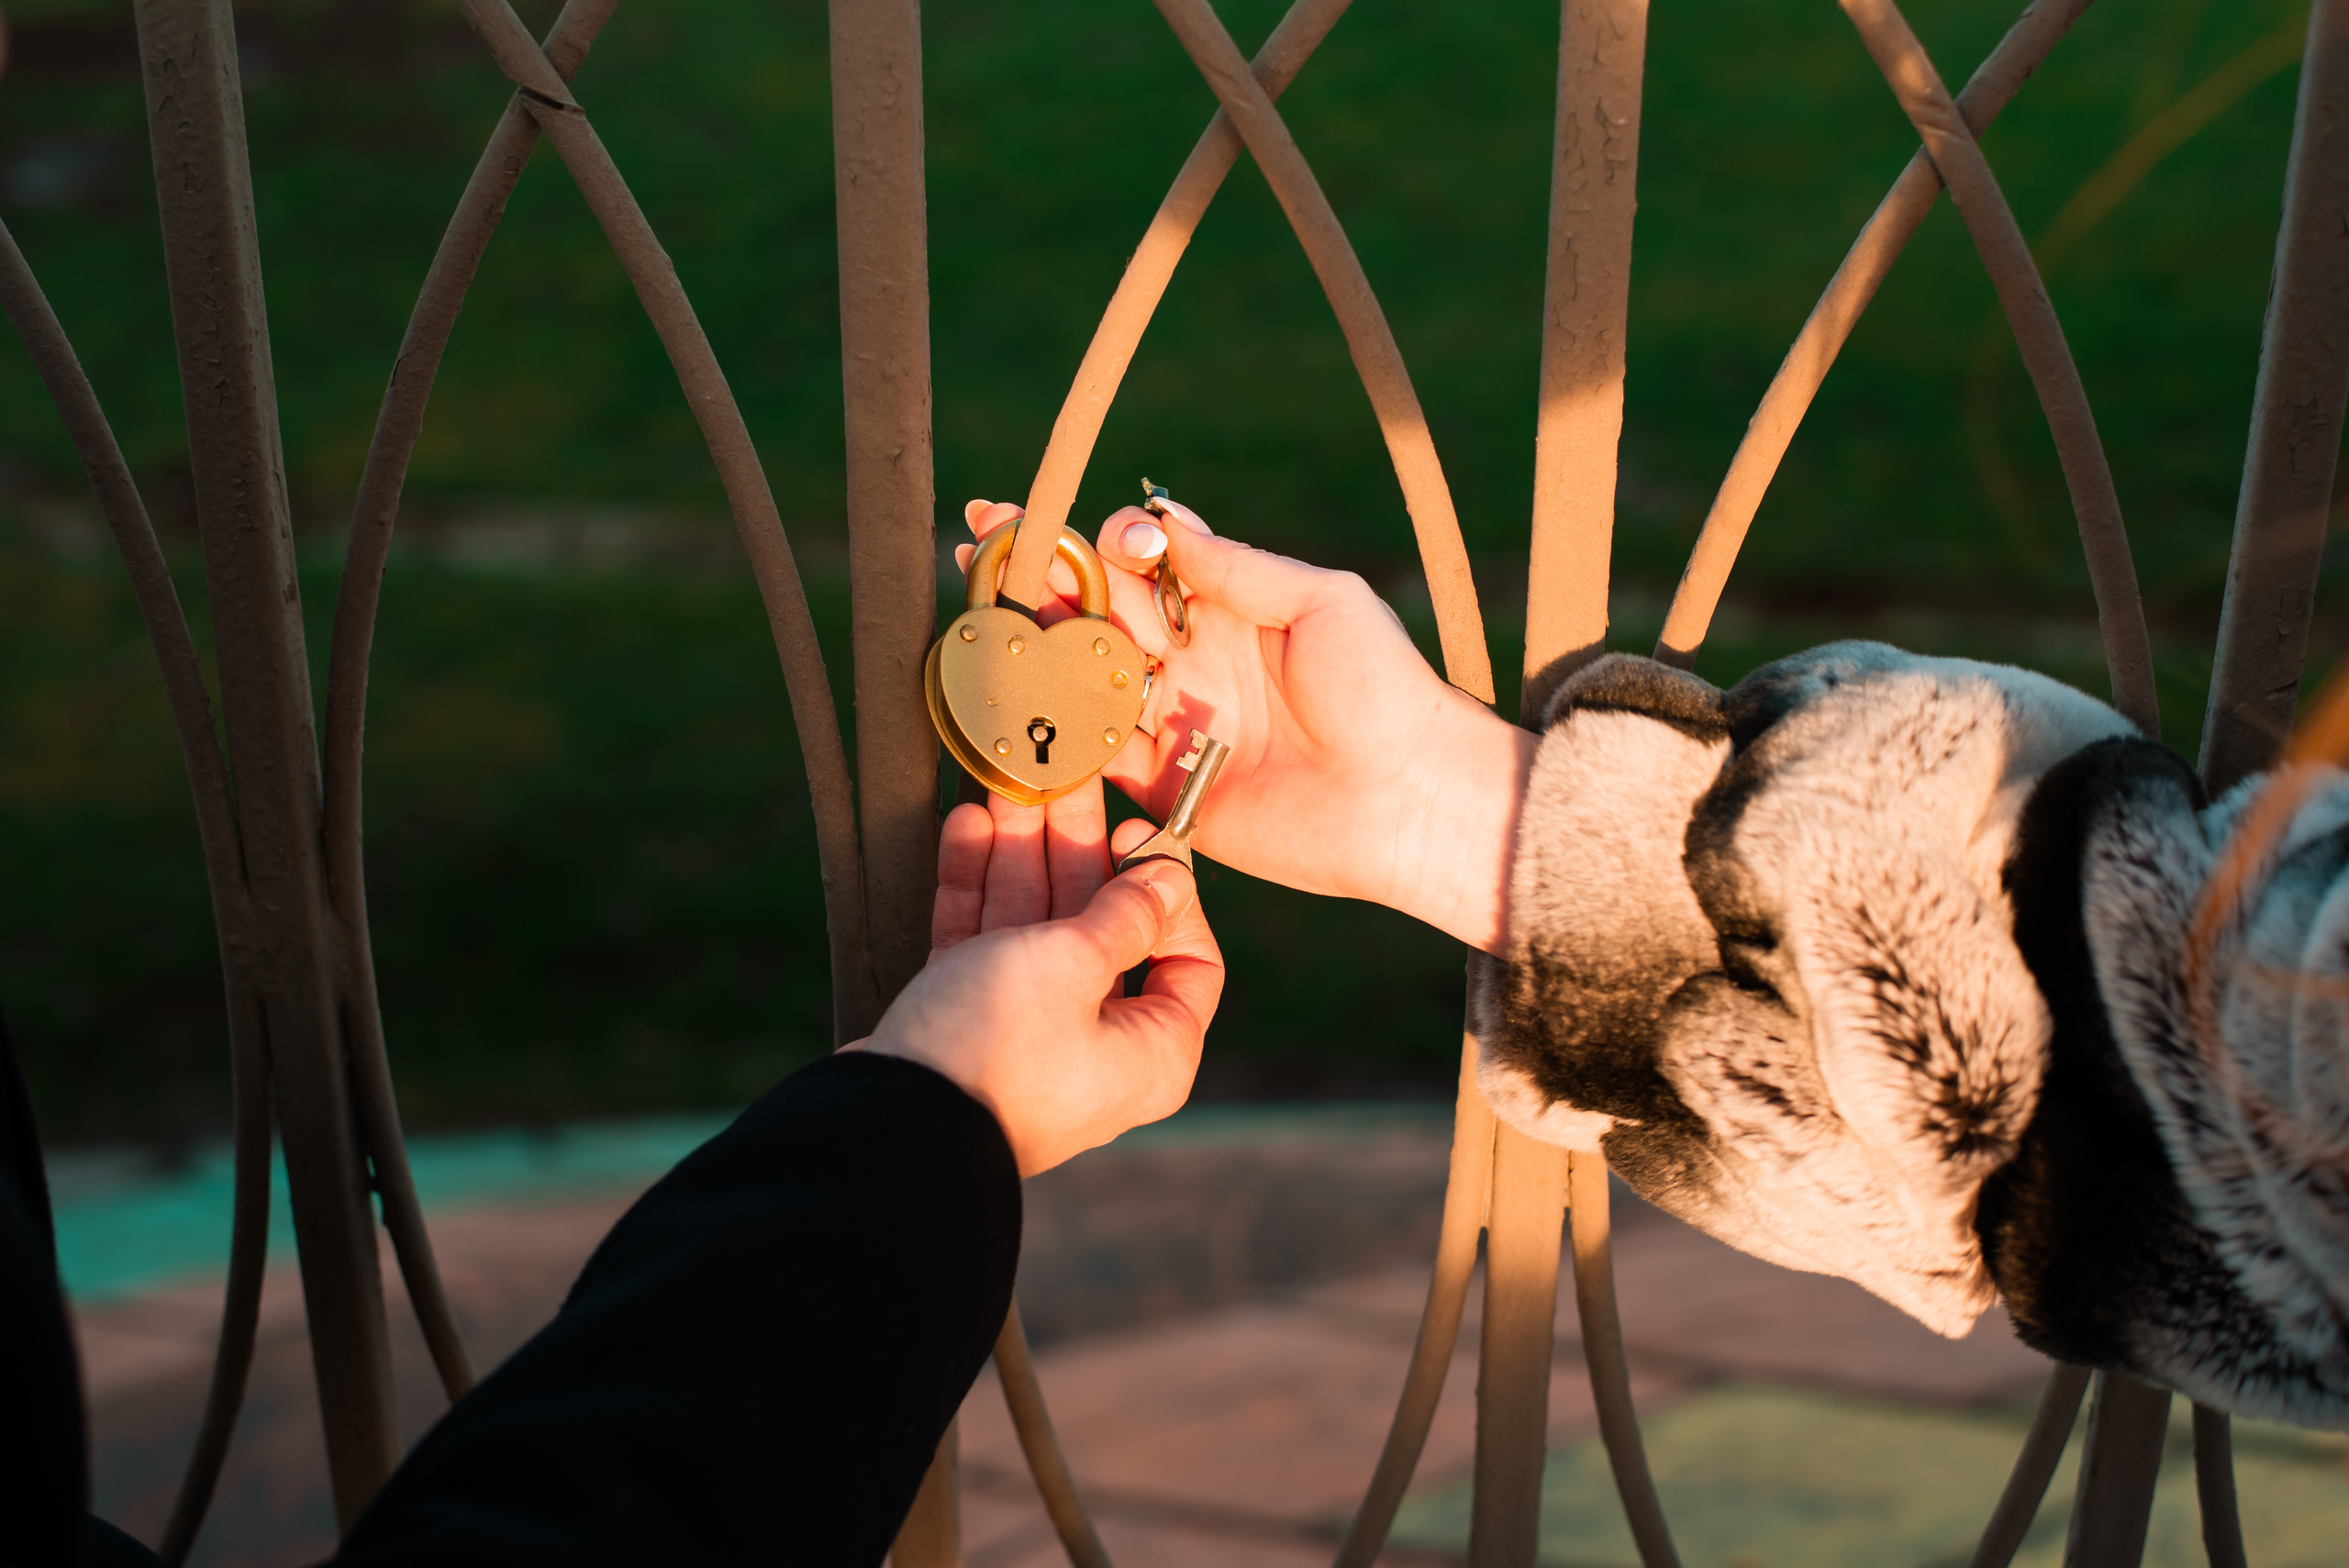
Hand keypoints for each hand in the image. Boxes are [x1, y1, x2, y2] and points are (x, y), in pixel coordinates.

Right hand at [858, 787, 1223, 1176]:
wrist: (889, 1122)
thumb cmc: (1001, 1047)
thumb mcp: (1077, 964)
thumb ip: (1126, 914)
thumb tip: (1174, 879)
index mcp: (1153, 1050)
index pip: (1189, 960)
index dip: (1168, 892)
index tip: (1133, 834)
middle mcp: (1099, 1046)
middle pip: (1102, 930)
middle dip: (1074, 849)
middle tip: (1061, 777)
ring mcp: (1030, 1034)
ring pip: (1034, 926)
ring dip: (1019, 852)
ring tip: (1007, 779)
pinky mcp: (968, 1023)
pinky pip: (983, 944)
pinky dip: (975, 887)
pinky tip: (966, 824)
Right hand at [954, 497, 1534, 953]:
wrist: (1411, 800)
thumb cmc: (1384, 690)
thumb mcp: (1321, 600)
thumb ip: (1234, 567)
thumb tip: (1157, 523)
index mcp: (1227, 609)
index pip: (1141, 561)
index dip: (1097, 539)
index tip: (1074, 529)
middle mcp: (1191, 663)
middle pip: (1097, 614)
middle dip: (1040, 580)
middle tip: (981, 551)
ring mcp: (1173, 725)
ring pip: (1084, 679)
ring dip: (1033, 648)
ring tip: (980, 614)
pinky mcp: (1163, 791)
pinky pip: (1095, 756)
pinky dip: (1054, 729)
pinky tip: (1011, 696)